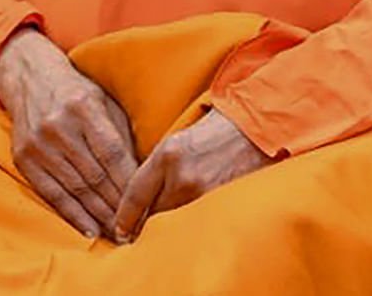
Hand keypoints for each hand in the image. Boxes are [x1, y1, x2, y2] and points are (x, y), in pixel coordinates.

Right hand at [0, 28, 139, 239]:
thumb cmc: (76, 92)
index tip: (148, 208)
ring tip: (119, 234)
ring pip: (75, 189)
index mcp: (83, 108)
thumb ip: (122, 137)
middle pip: (95, 176)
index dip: (130, 185)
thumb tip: (144, 178)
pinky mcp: (22, 157)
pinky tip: (90, 229)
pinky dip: (72, 214)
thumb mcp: (104, 102)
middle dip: (118, 207)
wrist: (29, 78)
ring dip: (100, 216)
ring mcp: (37, 143)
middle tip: (138, 229)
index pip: (112, 155)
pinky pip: (50, 193)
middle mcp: (57, 126)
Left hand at [112, 110, 270, 241]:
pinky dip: (193, 228)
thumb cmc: (211, 135)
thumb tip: (139, 205)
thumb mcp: (175, 144)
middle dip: (145, 227)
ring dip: (170, 230)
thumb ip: (156, 172)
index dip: (124, 219)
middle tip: (136, 240)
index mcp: (167, 156)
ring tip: (164, 238)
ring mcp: (206, 193)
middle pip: (154, 215)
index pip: (135, 196)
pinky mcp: (226, 203)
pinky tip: (190, 232)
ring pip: (177, 222)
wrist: (253, 130)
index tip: (118, 233)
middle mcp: (183, 176)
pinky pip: (200, 222)